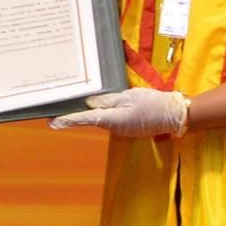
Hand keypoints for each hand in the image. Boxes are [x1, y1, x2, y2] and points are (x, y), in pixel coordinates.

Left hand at [50, 87, 188, 136]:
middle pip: (90, 120)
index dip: (68, 120)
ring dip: (87, 114)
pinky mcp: (126, 128)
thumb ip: (107, 99)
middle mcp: (114, 128)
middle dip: (74, 115)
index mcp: (114, 119)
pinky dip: (101, 113)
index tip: (52, 123)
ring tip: (71, 106)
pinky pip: (109, 119)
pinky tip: (95, 106)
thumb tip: (88, 103)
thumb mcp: (128, 96)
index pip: (86, 119)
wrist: (173, 115)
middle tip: (55, 111)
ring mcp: (120, 130)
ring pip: (99, 119)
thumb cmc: (152, 103)